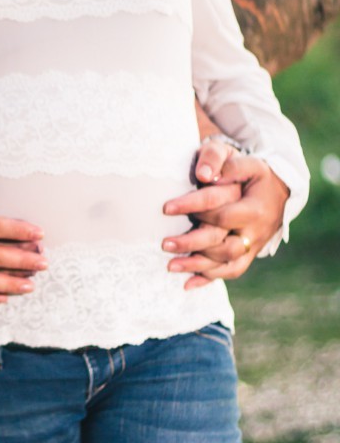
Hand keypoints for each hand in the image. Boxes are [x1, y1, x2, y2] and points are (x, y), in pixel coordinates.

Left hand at [162, 152, 288, 287]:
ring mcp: (253, 245)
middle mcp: (255, 230)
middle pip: (224, 244)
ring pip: (227, 262)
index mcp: (253, 207)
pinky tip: (187, 284)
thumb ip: (219, 159)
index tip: (166, 208)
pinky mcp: (249, 254)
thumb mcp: (238, 158)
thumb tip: (203, 175)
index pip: (221, 212)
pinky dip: (209, 279)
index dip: (193, 208)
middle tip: (164, 242)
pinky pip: (231, 271)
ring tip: (169, 265)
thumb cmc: (250, 171)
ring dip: (197, 265)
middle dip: (192, 244)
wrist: (278, 188)